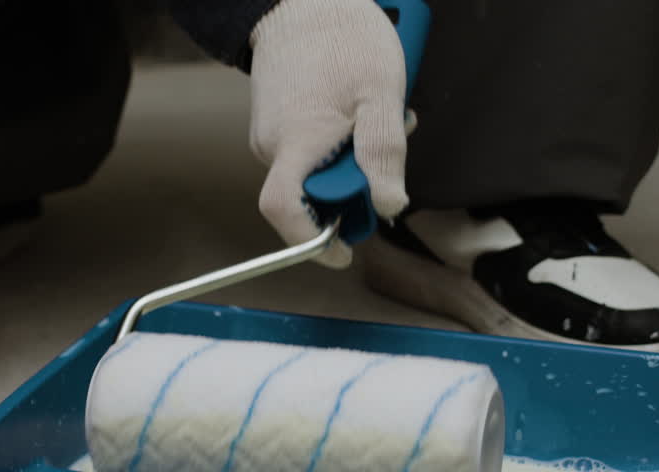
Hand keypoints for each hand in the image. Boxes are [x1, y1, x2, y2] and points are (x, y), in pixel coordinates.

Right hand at [249, 0, 410, 267]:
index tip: (343, 249)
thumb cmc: (343, 36)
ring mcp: (268, 134)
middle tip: (389, 153)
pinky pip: (307, 150)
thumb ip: (384, 154)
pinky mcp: (273, 122)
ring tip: (376, 116)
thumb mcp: (382, 94)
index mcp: (296, 143)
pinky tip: (356, 110)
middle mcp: (271, 146)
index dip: (312, 242)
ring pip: (313, 171)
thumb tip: (389, 206)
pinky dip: (336, 142)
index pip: (286, 213)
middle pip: (311, 195)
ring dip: (350, 159)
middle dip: (354, 186)